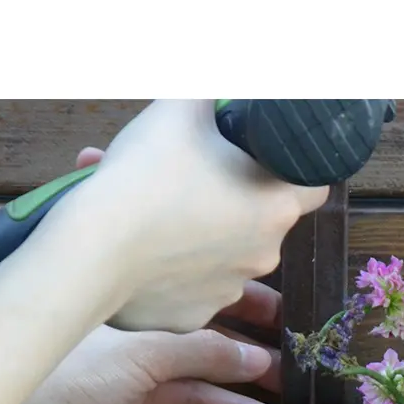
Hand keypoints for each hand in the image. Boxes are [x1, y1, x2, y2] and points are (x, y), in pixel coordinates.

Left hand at [0, 286, 284, 403]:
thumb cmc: (62, 362)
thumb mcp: (140, 351)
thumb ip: (198, 354)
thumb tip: (255, 358)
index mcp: (130, 307)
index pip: (197, 305)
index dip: (242, 312)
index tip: (285, 322)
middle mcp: (123, 345)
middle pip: (197, 357)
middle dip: (246, 371)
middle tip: (293, 384)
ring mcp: (113, 390)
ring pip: (184, 403)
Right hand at [64, 102, 326, 331]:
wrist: (90, 252)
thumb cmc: (143, 177)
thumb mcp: (179, 110)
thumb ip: (210, 92)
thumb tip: (219, 87)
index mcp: (274, 206)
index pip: (313, 185)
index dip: (291, 166)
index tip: (261, 156)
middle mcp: (263, 254)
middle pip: (260, 216)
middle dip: (230, 192)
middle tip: (188, 170)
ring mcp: (228, 290)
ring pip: (221, 250)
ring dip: (197, 227)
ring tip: (149, 202)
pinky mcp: (192, 317)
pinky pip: (190, 285)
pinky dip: (172, 267)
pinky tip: (141, 245)